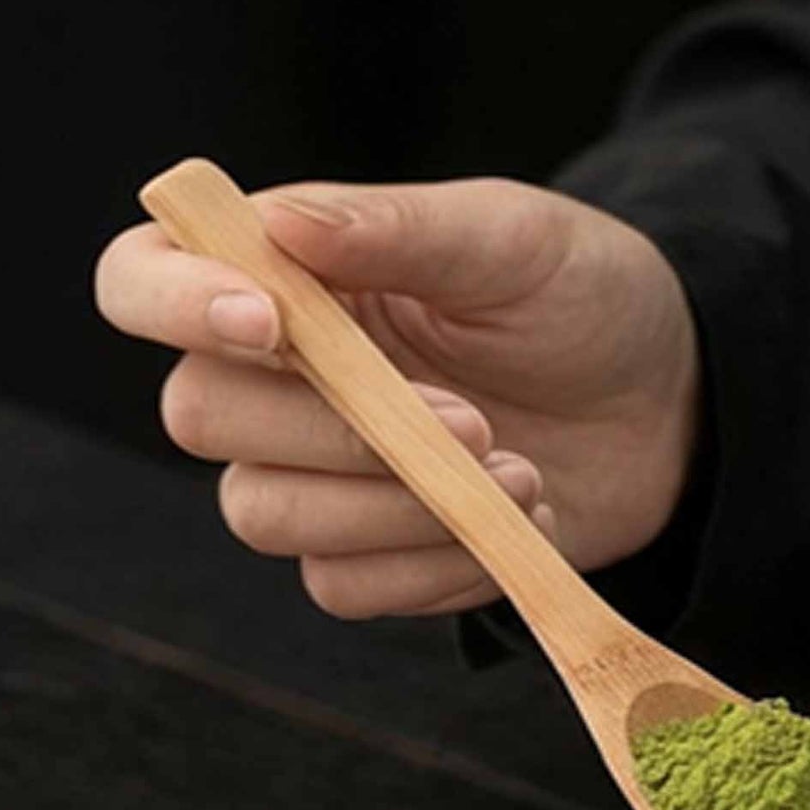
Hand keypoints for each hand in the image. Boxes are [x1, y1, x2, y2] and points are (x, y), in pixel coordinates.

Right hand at [92, 176, 698, 617]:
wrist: (669, 403)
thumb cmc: (576, 297)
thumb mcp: (507, 238)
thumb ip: (392, 227)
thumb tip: (279, 224)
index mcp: (281, 274)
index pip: (140, 279)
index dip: (171, 304)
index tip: (269, 322)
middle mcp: (269, 377)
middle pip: (198, 415)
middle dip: (330, 428)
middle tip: (469, 416)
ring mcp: (306, 473)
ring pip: (263, 515)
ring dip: (392, 504)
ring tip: (515, 469)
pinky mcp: (361, 554)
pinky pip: (342, 586)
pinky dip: (434, 563)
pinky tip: (515, 518)